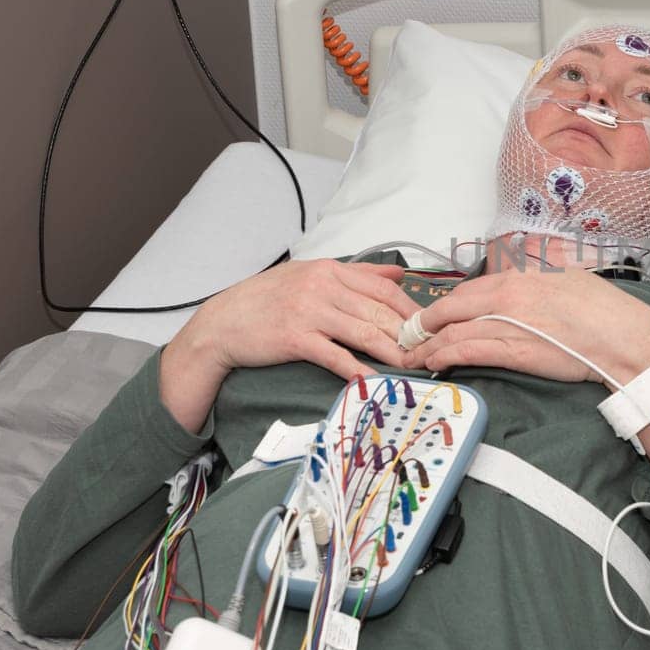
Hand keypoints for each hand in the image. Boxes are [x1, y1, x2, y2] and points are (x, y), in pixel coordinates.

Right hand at [161, 259, 416, 432]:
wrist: (222, 323)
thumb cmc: (266, 300)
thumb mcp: (310, 275)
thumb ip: (356, 274)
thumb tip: (397, 274)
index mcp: (329, 270)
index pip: (382, 289)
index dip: (410, 310)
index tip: (427, 327)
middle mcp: (321, 286)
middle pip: (378, 312)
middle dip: (407, 335)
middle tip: (427, 352)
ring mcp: (309, 312)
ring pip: (363, 333)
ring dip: (391, 353)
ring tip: (411, 367)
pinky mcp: (296, 338)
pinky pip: (335, 355)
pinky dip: (357, 369)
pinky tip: (373, 380)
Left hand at [402, 267, 649, 387]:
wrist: (619, 335)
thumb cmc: (601, 310)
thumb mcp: (566, 276)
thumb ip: (537, 275)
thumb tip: (523, 273)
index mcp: (519, 276)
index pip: (468, 289)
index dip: (444, 305)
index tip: (433, 316)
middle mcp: (506, 295)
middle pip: (450, 308)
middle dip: (424, 323)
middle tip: (408, 336)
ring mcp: (507, 322)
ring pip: (452, 331)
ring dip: (427, 345)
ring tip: (413, 356)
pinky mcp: (512, 350)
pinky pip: (466, 350)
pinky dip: (444, 356)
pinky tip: (434, 363)